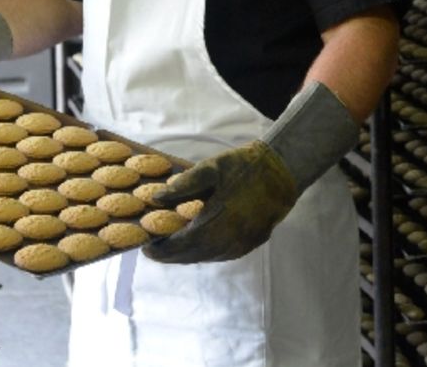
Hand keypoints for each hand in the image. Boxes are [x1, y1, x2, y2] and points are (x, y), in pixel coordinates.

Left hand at [143, 141, 298, 262]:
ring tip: (168, 244)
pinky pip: (217, 254)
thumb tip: (155, 199)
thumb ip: (181, 186)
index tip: (144, 247)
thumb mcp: (209, 169)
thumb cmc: (244, 168)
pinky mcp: (248, 245)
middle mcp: (227, 243)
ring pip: (203, 257)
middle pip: (190, 257)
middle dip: (169, 255)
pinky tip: (192, 240)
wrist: (282, 172)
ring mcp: (239, 247)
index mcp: (215, 225)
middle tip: (152, 248)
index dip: (160, 250)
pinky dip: (201, 251)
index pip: (180, 246)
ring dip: (184, 254)